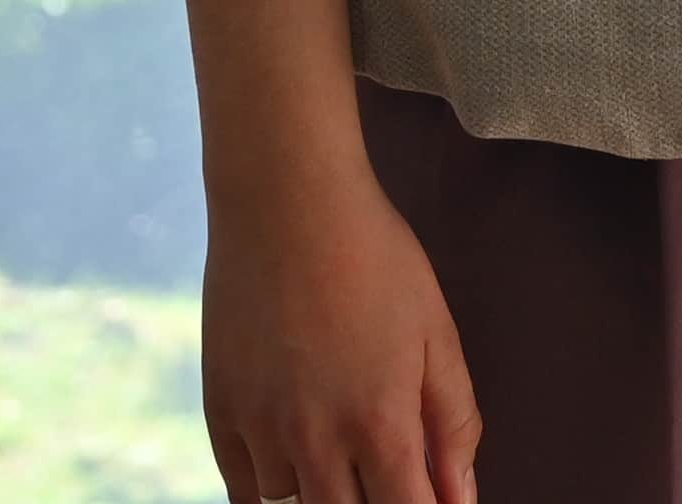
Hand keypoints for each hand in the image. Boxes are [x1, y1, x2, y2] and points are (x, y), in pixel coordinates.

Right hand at [198, 161, 479, 503]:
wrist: (287, 207)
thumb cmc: (375, 260)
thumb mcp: (437, 334)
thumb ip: (453, 422)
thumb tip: (461, 496)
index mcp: (380, 422)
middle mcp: (315, 441)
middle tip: (386, 476)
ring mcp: (260, 432)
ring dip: (325, 496)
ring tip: (345, 461)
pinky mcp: (220, 416)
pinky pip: (245, 490)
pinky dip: (274, 489)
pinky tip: (297, 464)